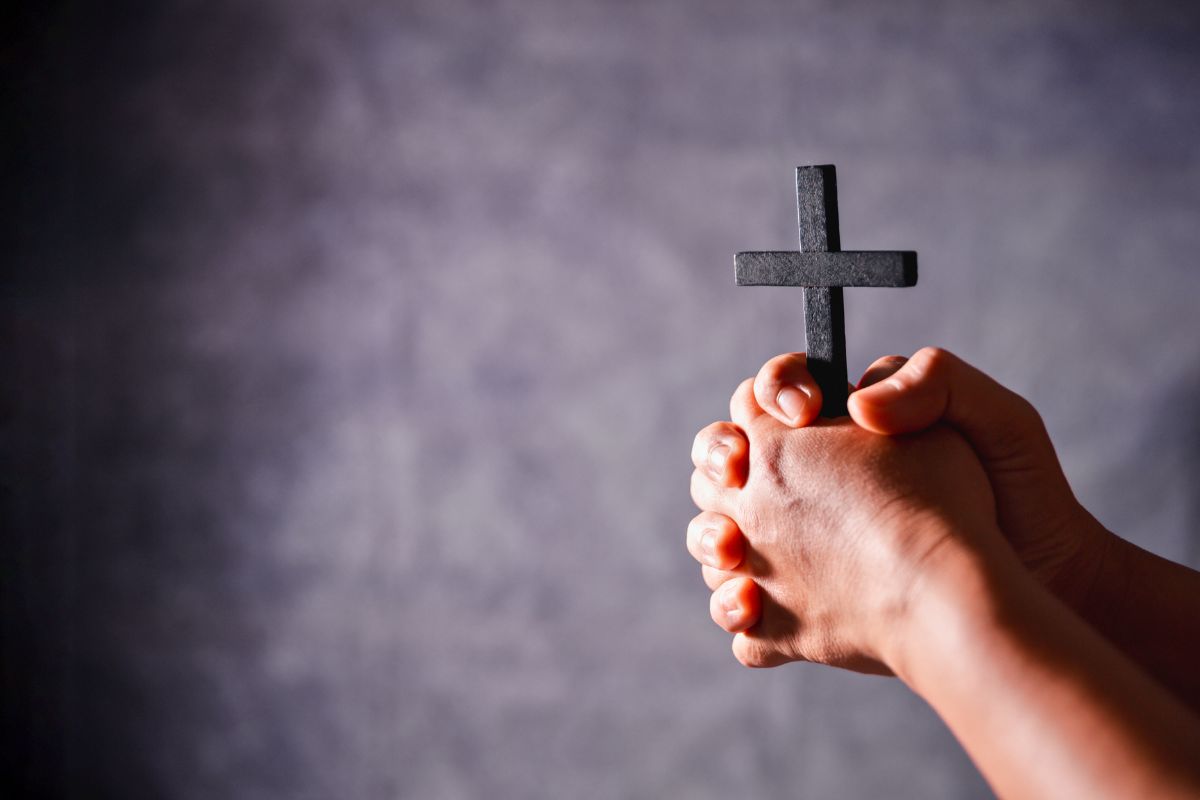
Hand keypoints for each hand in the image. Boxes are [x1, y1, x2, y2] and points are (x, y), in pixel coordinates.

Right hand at [699, 348, 1112, 637]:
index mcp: (841, 433)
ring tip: (734, 548)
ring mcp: (802, 555)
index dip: (773, 390)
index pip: (771, 395)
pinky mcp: (807, 615)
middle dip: (717, 459)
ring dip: (710, 536)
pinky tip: (753, 610)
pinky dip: (735, 611)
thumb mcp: (996, 417)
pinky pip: (746, 616)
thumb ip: (934, 381)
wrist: (1044, 579)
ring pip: (720, 536)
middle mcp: (809, 492)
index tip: (804, 412)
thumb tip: (856, 403)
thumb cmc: (1024, 494)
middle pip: (725, 466)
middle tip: (742, 470)